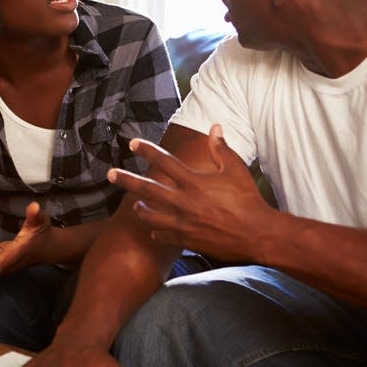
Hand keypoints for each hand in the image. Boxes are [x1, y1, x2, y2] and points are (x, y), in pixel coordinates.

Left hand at [107, 124, 272, 260]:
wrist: (257, 234)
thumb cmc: (249, 200)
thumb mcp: (236, 170)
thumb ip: (221, 148)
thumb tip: (214, 127)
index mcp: (194, 182)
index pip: (164, 161)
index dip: (147, 150)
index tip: (132, 143)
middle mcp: (184, 202)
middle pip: (148, 189)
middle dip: (126, 180)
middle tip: (109, 174)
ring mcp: (183, 222)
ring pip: (151, 215)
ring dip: (141, 209)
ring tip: (135, 205)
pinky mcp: (187, 239)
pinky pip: (164, 235)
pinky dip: (158, 231)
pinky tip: (155, 229)